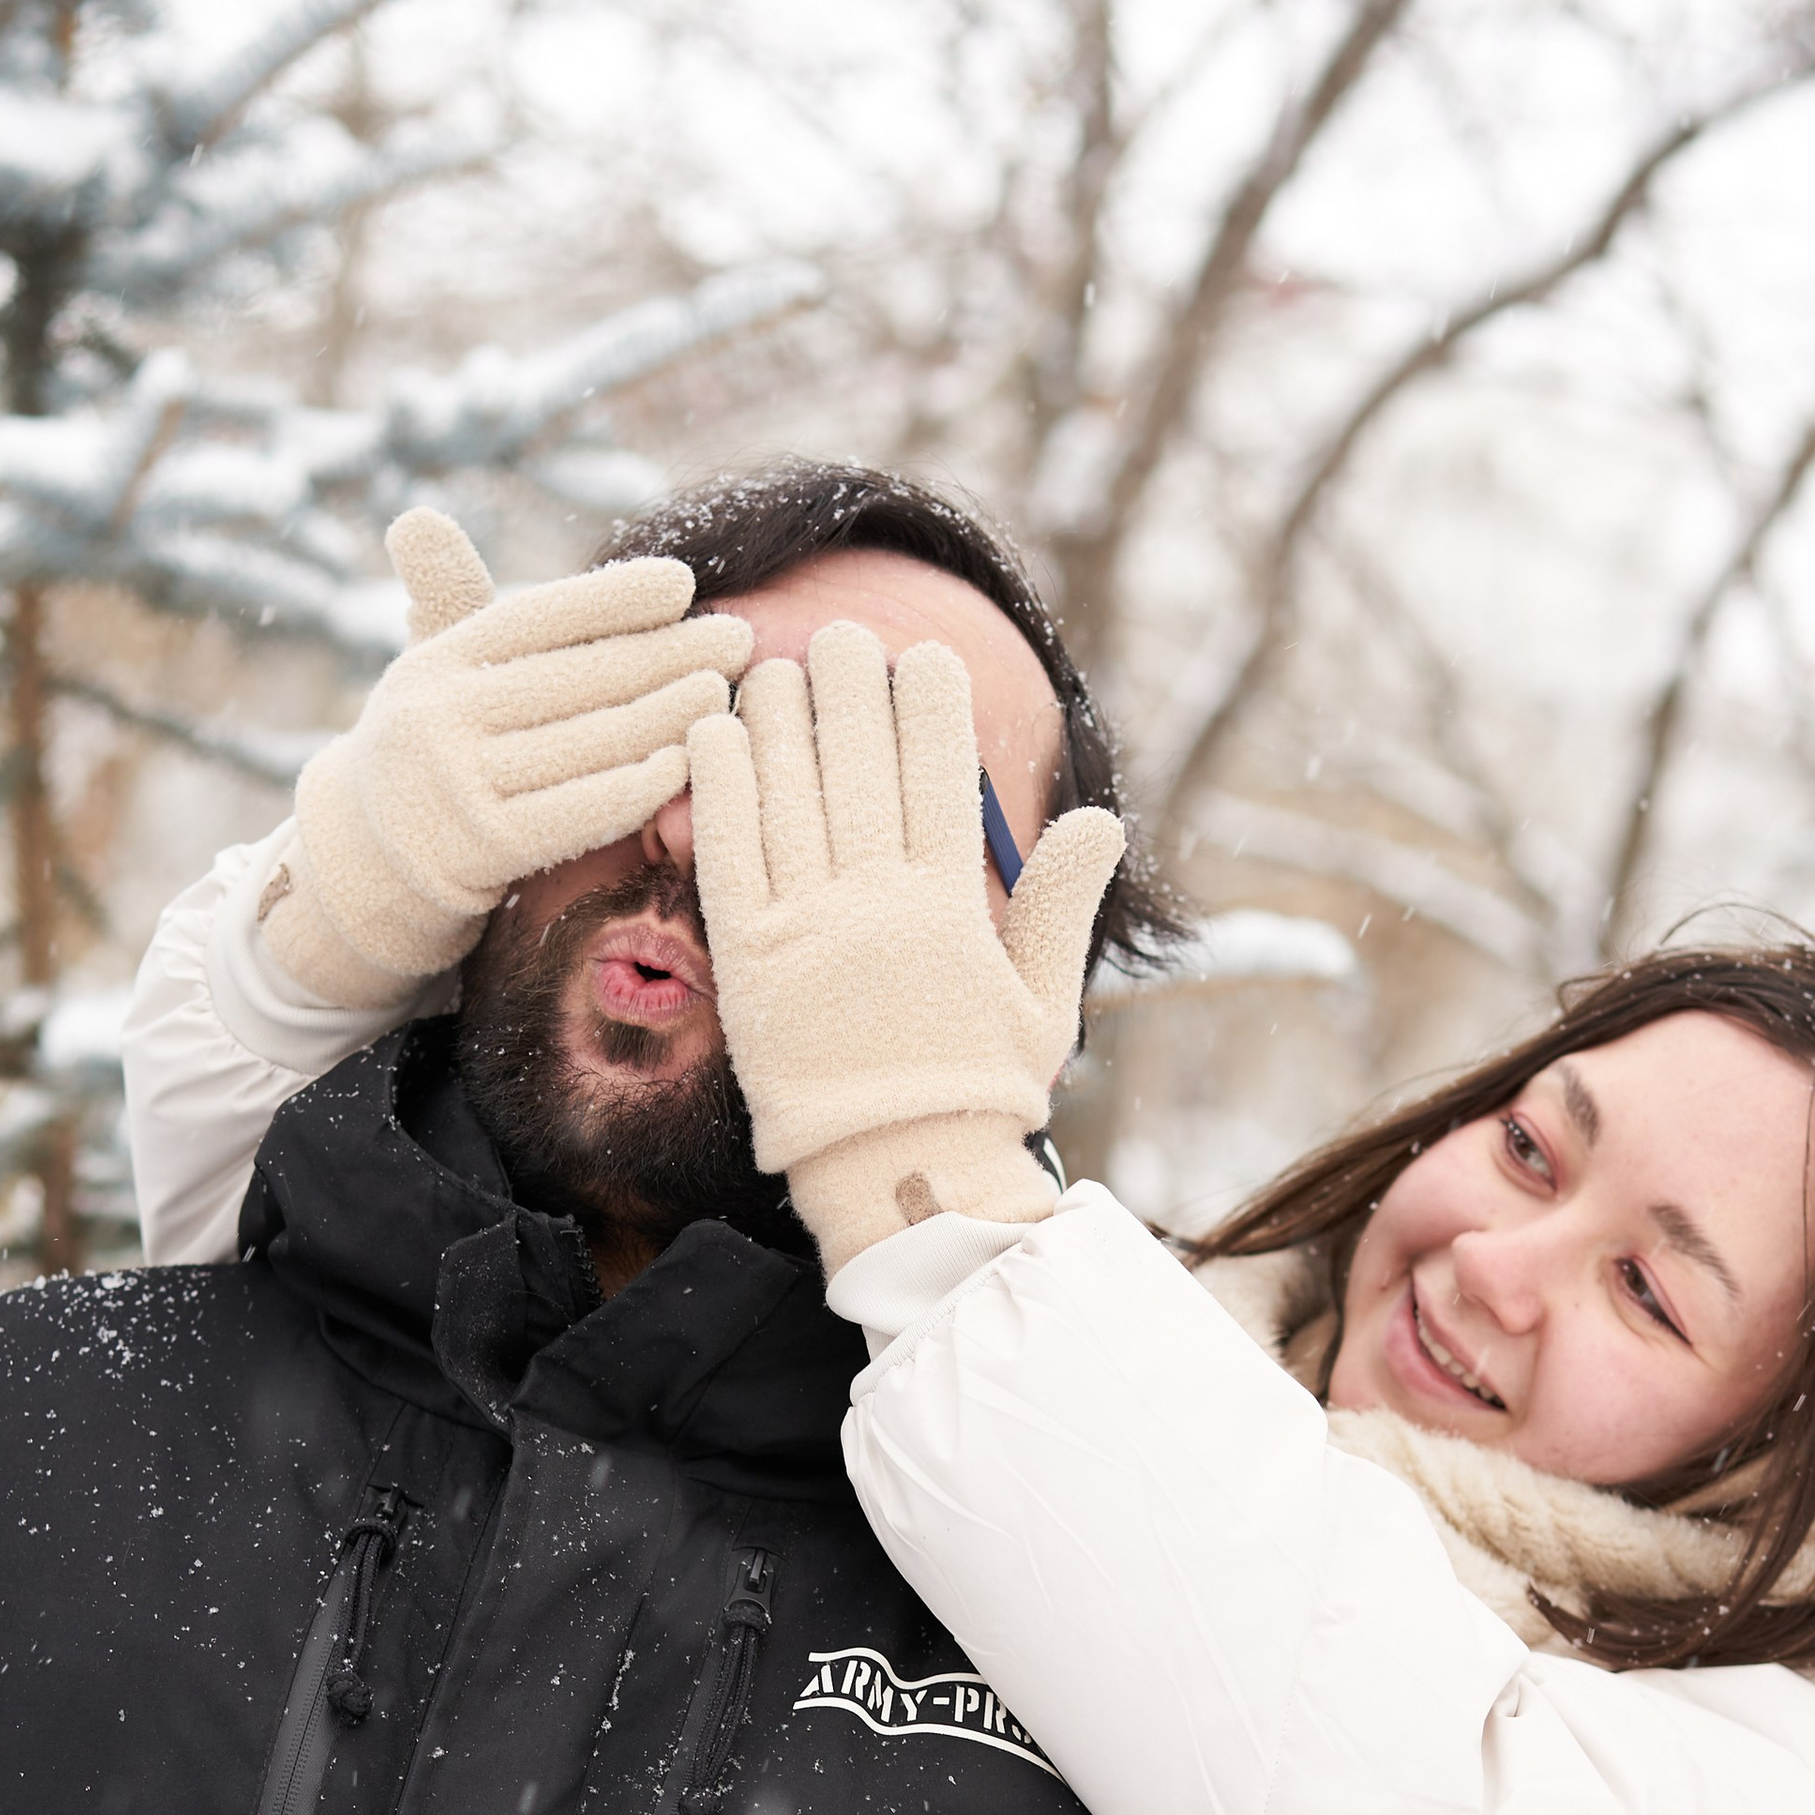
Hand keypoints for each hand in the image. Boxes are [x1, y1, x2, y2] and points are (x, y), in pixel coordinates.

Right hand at [263, 510, 750, 1005]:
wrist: (376, 862)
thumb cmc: (437, 745)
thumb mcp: (428, 671)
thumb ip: (447, 598)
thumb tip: (419, 516)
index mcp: (437, 661)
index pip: (537, 617)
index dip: (612, 598)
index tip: (682, 583)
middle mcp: (438, 718)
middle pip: (576, 678)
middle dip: (668, 654)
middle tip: (739, 637)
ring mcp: (459, 786)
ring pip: (587, 743)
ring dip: (669, 714)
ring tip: (725, 691)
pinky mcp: (485, 849)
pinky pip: (580, 812)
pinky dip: (639, 785)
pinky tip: (688, 761)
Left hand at [685, 619, 1120, 1267]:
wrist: (902, 1180)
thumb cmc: (979, 1093)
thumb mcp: (1043, 1001)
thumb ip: (1061, 904)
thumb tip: (1102, 820)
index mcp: (950, 907)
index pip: (939, 776)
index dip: (927, 708)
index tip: (919, 658)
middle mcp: (877, 905)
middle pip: (858, 764)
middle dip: (849, 687)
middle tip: (838, 634)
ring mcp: (808, 931)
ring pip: (788, 792)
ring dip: (778, 717)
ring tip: (771, 666)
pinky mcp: (749, 964)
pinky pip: (727, 852)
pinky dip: (719, 785)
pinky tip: (712, 731)